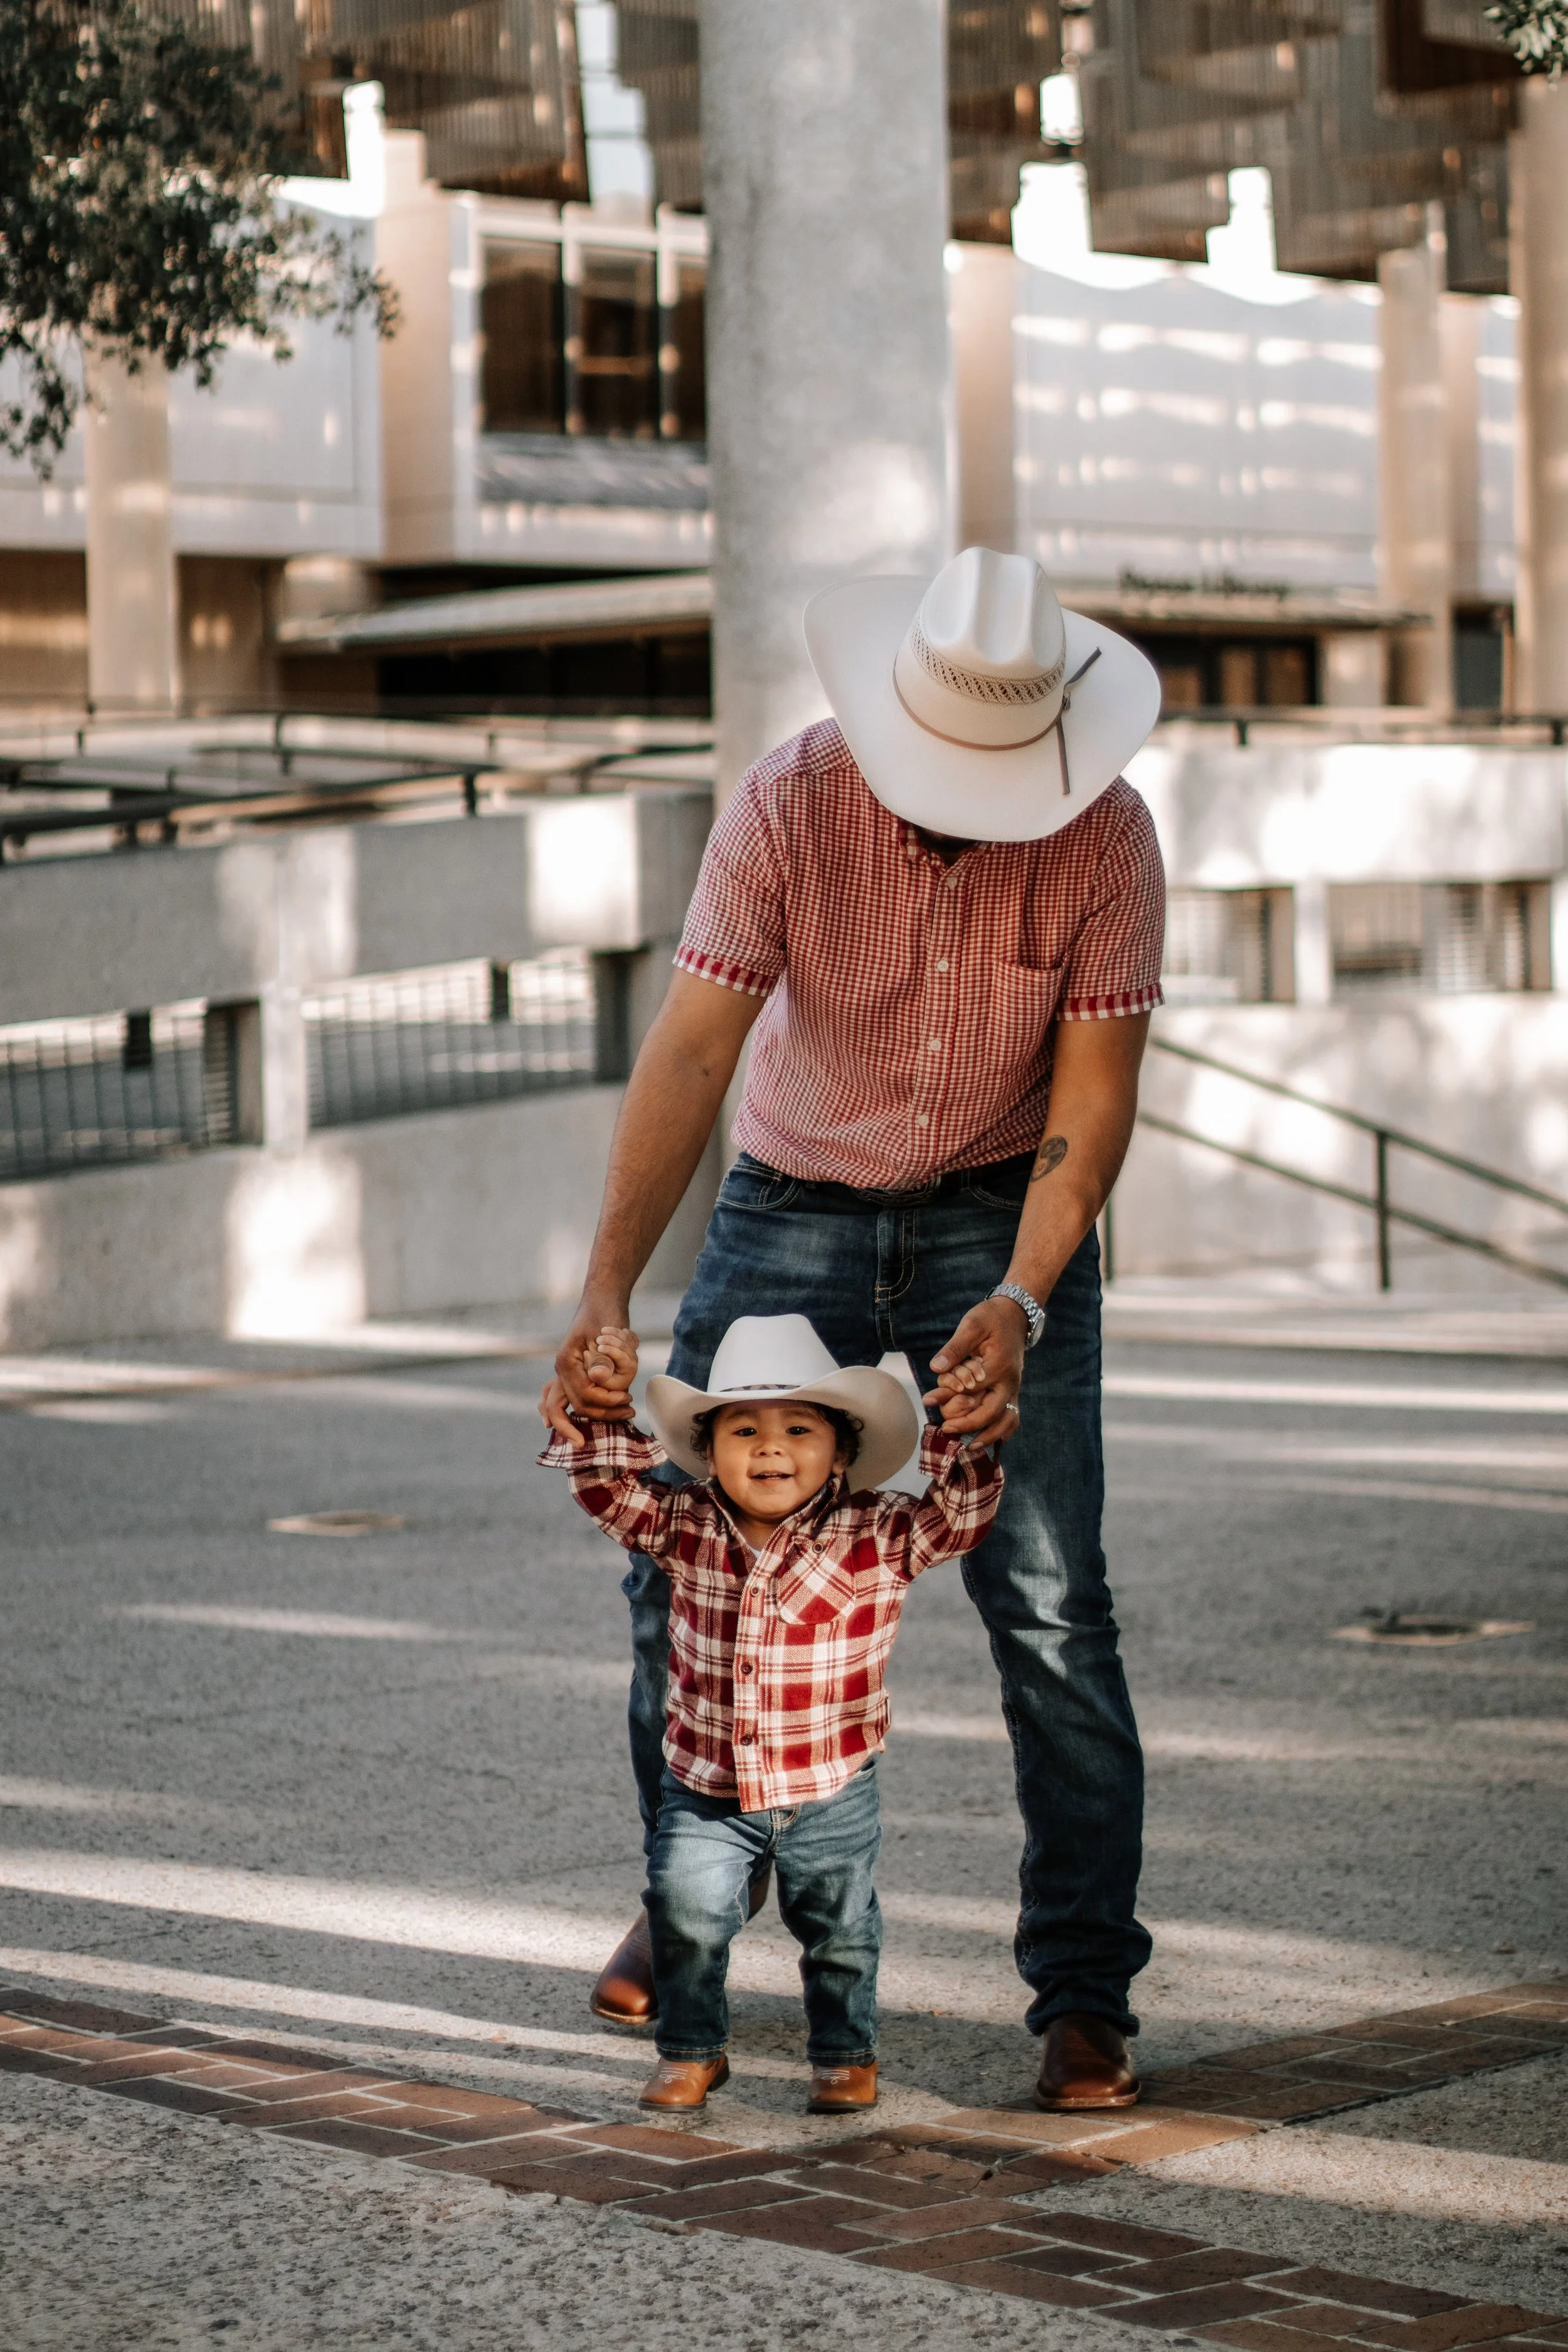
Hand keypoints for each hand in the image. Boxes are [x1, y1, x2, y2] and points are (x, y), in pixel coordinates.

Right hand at [540, 1305, 638, 1445]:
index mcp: (567, 1362)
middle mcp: (564, 1370)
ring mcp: (569, 1373)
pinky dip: (581, 1408)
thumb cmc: (604, 1312)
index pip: (584, 1395)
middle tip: (630, 1412)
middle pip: (578, 1405)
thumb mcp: (606, 1331)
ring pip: (571, 1405)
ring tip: (625, 1412)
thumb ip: (601, 1358)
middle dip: (604, 1413)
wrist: (602, 1299)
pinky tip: (591, 1418)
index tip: (628, 1401)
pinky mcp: (577, 1373)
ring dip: (597, 1412)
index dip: (606, 1402)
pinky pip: (570, 1398)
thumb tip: (597, 1377)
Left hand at [923, 1296, 1026, 1446]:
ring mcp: (1014, 1388)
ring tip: (968, 1446)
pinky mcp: (1013, 1390)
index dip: (950, 1396)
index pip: (974, 1388)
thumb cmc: (990, 1317)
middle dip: (969, 1425)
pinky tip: (985, 1440)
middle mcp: (1010, 1381)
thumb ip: (954, 1348)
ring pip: (1007, 1420)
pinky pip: (1012, 1417)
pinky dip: (1001, 1431)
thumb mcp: (971, 1324)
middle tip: (946, 1430)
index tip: (929, 1400)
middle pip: (993, 1412)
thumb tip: (936, 1368)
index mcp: (999, 1365)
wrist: (1016, 1314)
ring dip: (989, 1436)